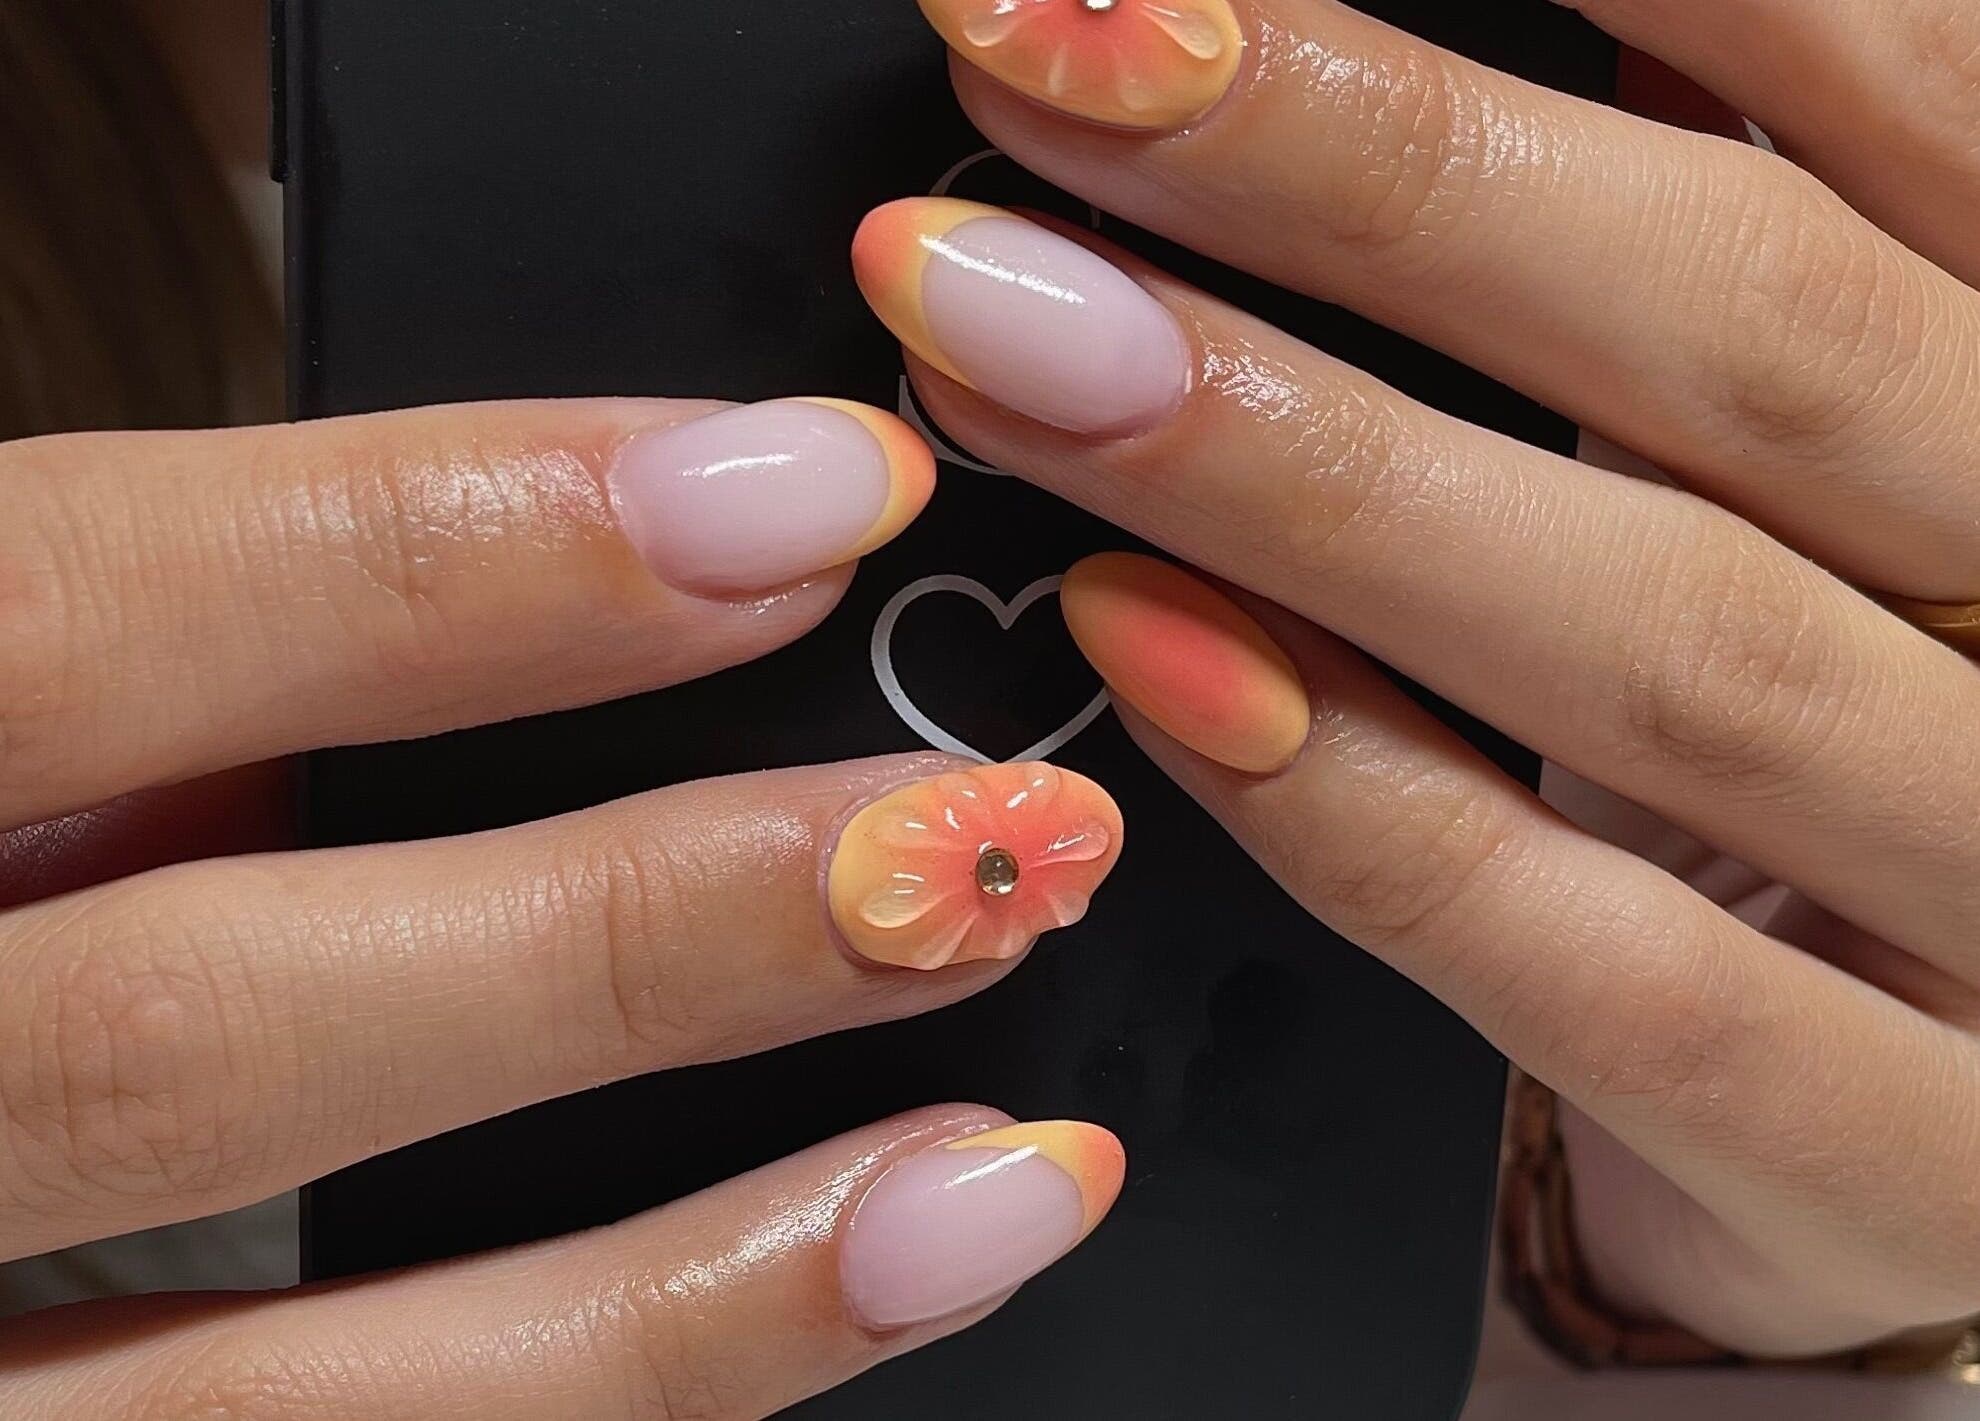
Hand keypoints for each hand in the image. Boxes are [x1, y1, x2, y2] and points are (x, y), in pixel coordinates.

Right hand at [0, 398, 1127, 1415]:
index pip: (51, 617)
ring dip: (689, 1294)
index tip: (798, 497)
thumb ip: (109, 672)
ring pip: (275, 1409)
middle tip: (972, 845)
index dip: (454, 548)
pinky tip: (824, 1318)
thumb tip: (466, 592)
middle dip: (633, 934)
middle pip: (198, 1031)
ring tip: (1004, 1169)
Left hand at [862, 0, 1979, 1355]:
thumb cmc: (1843, 703)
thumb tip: (1356, 41)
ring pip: (1674, 644)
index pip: (1901, 81)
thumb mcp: (1802, 441)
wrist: (1962, 1121)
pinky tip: (1139, 653)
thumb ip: (1678, 250)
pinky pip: (1619, 973)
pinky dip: (1362, 802)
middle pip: (1756, 328)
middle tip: (1041, 41)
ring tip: (997, 328)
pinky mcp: (1908, 1155)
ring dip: (1299, 468)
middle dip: (1378, 166)